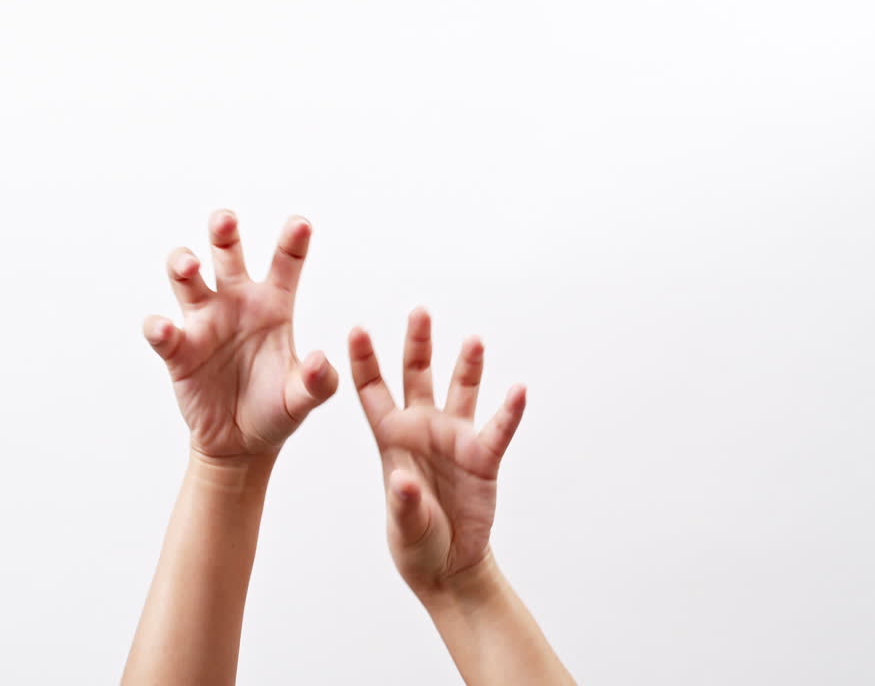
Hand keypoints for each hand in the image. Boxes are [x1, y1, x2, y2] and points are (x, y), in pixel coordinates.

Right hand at [143, 211, 338, 461]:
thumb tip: (320, 360)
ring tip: (190, 266)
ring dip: (182, 264)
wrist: (241, 444)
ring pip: (185, 278)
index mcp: (272, 306)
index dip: (293, 242)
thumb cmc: (275, 411)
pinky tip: (165, 329)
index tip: (301, 224)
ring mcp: (204, 323)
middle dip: (223, 233)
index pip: (284, 264)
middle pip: (226, 254)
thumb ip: (318, 382)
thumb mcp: (303, 400)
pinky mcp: (178, 350)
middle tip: (225, 220)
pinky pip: (162, 332)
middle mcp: (235, 303)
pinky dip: (159, 327)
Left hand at [348, 307, 526, 594]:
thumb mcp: (404, 526)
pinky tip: (518, 391)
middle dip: (417, 344)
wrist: (449, 563)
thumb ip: (403, 503)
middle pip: (417, 376)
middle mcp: (422, 429)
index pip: (373, 391)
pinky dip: (509, 411)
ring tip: (473, 340)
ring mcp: (454, 439)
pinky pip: (498, 429)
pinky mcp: (483, 457)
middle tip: (419, 311)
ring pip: (460, 391)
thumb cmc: (415, 541)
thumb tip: (402, 481)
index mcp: (391, 438)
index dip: (365, 360)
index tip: (356, 328)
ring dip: (467, 366)